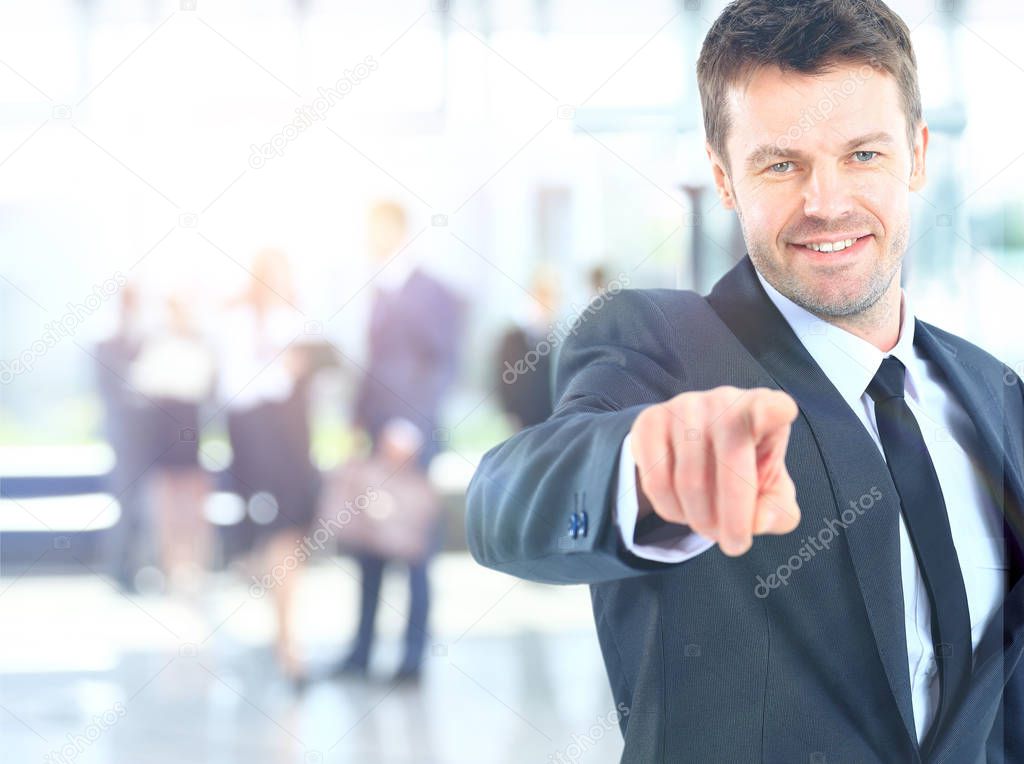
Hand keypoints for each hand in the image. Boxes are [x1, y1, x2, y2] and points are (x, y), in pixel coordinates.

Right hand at [629, 387, 800, 555]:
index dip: (775, 410)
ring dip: (700, 519)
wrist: (692, 445)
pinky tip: (681, 511)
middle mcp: (724, 401)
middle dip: (733, 518)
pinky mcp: (650, 421)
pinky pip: (656, 480)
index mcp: (764, 410)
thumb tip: (757, 521)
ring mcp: (683, 408)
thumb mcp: (770, 490)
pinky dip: (671, 509)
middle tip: (734, 545)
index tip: (782, 412)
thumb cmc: (744, 466)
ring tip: (707, 526)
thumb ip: (778, 511)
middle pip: (731, 465)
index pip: (772, 405)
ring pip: (690, 480)